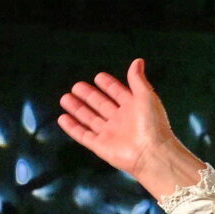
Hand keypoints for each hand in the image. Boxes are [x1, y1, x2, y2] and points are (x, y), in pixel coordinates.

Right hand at [57, 60, 193, 193]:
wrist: (151, 152)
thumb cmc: (152, 123)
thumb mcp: (145, 96)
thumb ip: (137, 79)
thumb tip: (138, 61)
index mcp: (133, 107)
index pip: (117, 93)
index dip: (109, 85)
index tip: (98, 77)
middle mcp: (121, 120)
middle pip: (101, 105)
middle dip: (89, 96)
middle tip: (76, 86)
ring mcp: (110, 134)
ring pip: (90, 119)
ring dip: (77, 109)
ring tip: (65, 98)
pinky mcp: (100, 146)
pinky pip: (83, 135)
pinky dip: (72, 127)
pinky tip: (62, 118)